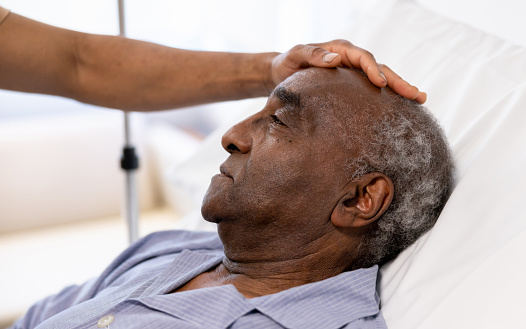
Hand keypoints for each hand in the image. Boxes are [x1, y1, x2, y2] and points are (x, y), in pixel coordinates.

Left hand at [271, 39, 426, 103]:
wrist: (281, 72)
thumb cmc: (287, 64)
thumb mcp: (295, 55)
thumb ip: (312, 54)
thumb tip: (335, 60)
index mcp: (340, 50)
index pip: (363, 58)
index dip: (374, 69)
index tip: (382, 83)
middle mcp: (351, 60)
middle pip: (380, 68)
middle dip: (399, 81)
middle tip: (416, 94)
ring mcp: (354, 73)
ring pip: (382, 79)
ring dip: (400, 88)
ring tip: (420, 99)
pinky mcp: (353, 86)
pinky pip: (373, 90)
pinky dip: (388, 97)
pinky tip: (402, 107)